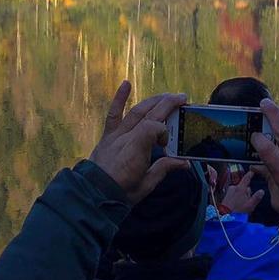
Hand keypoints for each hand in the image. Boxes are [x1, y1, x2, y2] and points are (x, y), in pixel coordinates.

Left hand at [89, 81, 187, 203]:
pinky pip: (113, 114)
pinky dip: (119, 98)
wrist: (94, 195)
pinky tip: (126, 83)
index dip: (165, 133)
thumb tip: (184, 163)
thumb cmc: (122, 192)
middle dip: (168, 104)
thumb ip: (164, 168)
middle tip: (183, 98)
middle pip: (150, 114)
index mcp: (138, 149)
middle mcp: (127, 136)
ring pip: (137, 111)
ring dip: (153, 101)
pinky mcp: (108, 136)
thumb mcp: (147, 184)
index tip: (167, 146)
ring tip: (167, 96)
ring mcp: (117, 134)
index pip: (155, 127)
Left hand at [219, 169, 264, 214]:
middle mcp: (233, 188)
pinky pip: (233, 195)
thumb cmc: (237, 213)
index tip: (252, 171)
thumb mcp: (250, 206)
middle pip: (243, 187)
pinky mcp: (225, 197)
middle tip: (248, 202)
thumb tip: (261, 191)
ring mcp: (229, 192)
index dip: (250, 174)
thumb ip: (256, 197)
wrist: (225, 218)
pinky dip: (236, 199)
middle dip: (246, 192)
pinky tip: (237, 207)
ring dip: (241, 196)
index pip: (246, 178)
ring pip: (238, 191)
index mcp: (240, 188)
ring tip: (242, 206)